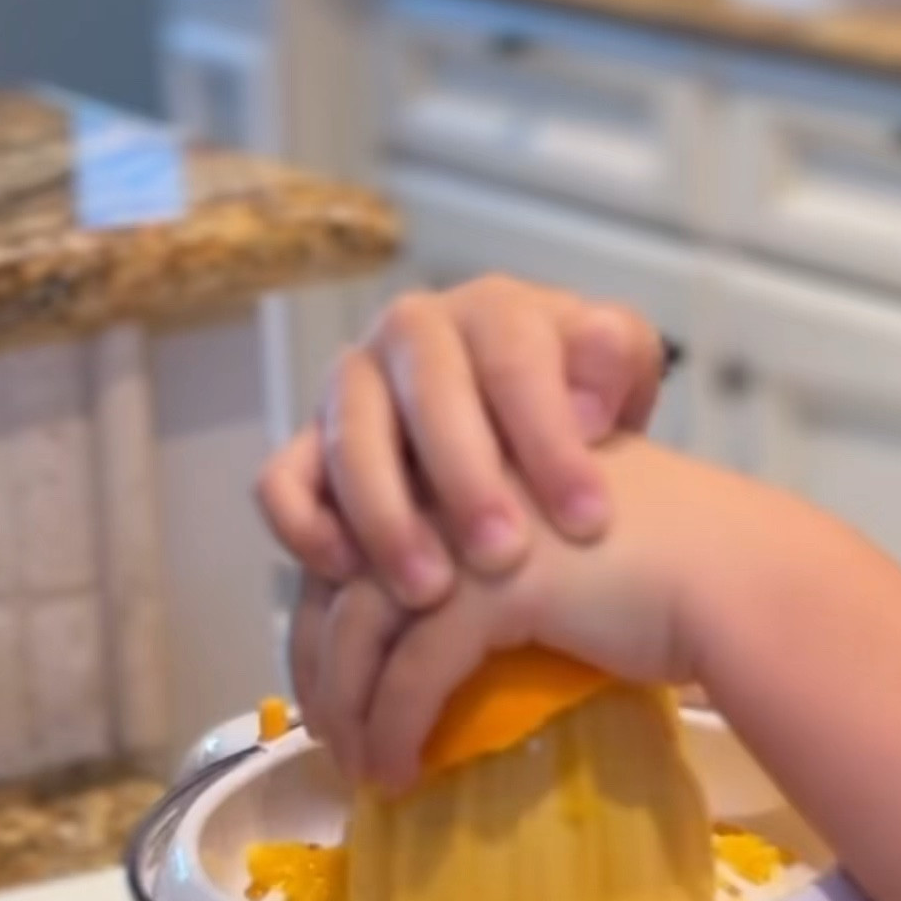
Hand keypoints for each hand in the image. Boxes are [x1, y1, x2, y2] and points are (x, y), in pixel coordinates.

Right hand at [256, 277, 668, 607]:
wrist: (527, 433)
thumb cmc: (579, 406)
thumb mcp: (618, 372)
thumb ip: (617, 363)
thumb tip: (586, 405)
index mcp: (493, 309)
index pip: (514, 359)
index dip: (548, 439)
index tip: (588, 518)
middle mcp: (412, 334)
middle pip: (426, 395)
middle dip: (465, 480)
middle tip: (505, 556)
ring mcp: (351, 387)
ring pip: (349, 437)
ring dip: (386, 515)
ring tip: (430, 590)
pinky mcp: (309, 446)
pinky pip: (282, 479)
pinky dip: (303, 524)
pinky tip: (347, 574)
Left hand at [291, 436, 750, 787]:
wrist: (736, 579)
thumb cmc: (666, 572)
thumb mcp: (556, 551)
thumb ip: (492, 567)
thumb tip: (428, 646)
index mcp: (461, 464)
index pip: (354, 538)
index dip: (326, 616)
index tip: (331, 683)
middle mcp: (451, 483)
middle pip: (338, 581)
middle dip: (322, 670)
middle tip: (329, 739)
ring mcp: (468, 532)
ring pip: (361, 627)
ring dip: (350, 710)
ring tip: (363, 768)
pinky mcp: (492, 588)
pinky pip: (412, 670)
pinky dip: (395, 728)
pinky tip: (401, 771)